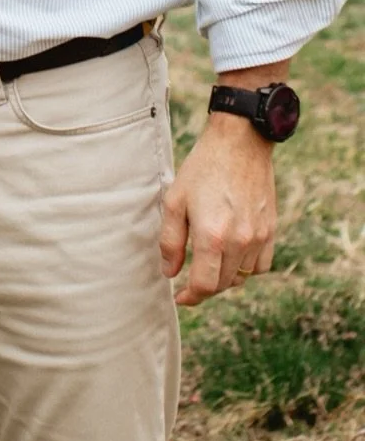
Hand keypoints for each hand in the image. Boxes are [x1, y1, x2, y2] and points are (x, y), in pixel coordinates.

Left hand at [159, 113, 277, 304]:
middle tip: (190, 278)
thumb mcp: (175, 200)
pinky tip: (232, 254)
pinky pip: (261, 265)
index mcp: (212, 236)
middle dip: (204, 286)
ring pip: (242, 277)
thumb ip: (170, 241)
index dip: (190, 297)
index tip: (180, 297)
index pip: (204, 286)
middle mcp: (239, 242)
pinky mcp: (270, 230)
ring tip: (210, 263)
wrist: (239, 143)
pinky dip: (246, 267)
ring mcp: (258, 237)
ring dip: (225, 277)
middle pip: (223, 284)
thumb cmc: (202, 169)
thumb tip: (170, 272)